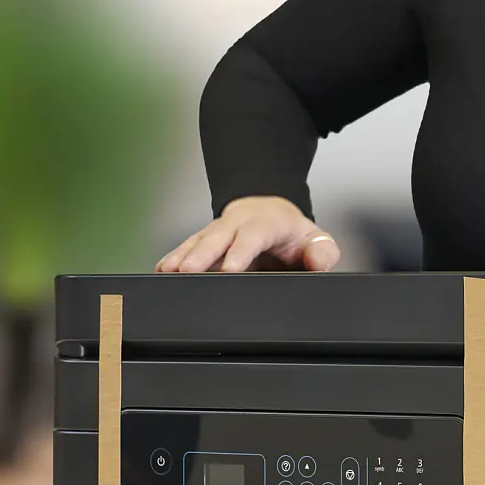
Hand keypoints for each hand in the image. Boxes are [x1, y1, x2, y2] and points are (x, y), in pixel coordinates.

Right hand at [156, 195, 341, 273]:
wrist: (272, 213)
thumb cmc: (292, 233)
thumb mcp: (315, 239)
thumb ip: (321, 252)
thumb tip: (317, 262)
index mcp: (267, 222)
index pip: (253, 236)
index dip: (240, 252)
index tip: (229, 270)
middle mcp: (238, 224)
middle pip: (218, 237)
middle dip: (202, 254)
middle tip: (188, 271)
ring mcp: (219, 231)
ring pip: (198, 241)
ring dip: (182, 255)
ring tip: (168, 271)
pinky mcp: (205, 240)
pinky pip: (187, 246)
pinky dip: (174, 257)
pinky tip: (162, 269)